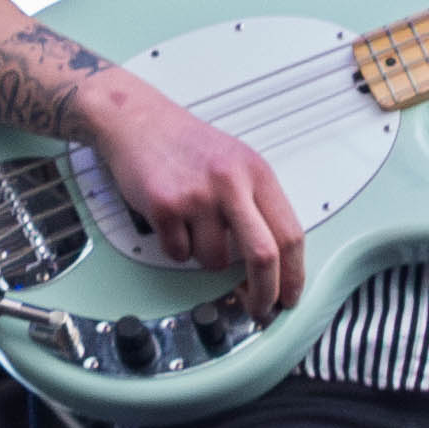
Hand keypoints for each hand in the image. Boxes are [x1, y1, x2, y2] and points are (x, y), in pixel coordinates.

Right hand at [77, 67, 308, 321]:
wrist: (135, 118)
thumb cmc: (185, 144)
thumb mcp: (236, 163)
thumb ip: (257, 205)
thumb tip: (274, 264)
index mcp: (256, 172)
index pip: (290, 235)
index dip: (293, 275)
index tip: (289, 297)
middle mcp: (230, 182)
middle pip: (262, 256)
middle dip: (264, 294)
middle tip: (259, 309)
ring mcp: (196, 194)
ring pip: (215, 260)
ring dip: (205, 258)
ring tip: (194, 227)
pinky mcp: (164, 204)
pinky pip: (179, 253)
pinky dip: (176, 248)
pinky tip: (171, 220)